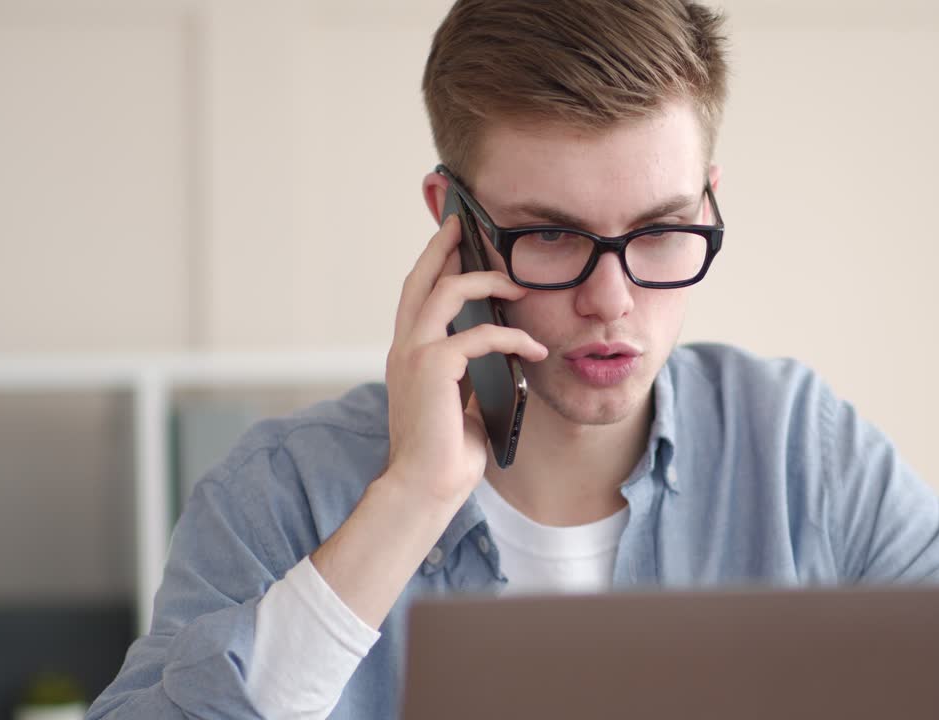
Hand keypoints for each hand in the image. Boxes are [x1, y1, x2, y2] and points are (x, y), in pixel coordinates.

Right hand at [382, 214, 547, 507]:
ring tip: (519, 285)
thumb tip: (498, 354)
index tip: (453, 241)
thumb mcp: (461, 402)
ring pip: (448, 293)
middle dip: (445, 247)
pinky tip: (534, 348)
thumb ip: (471, 374)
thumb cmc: (444, 454)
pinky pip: (478, 335)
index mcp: (407, 355)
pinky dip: (511, 336)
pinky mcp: (433, 368)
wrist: (424, 488)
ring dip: (487, 281)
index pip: (416, 296)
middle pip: (422, 280)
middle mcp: (404, 348)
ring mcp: (414, 355)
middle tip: (465, 224)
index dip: (433, 264)